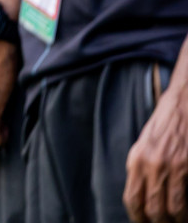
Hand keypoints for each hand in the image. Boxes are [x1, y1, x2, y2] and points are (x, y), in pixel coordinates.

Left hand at [125, 75, 187, 221]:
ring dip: (173, 222)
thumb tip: (142, 196)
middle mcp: (148, 164)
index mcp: (135, 159)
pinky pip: (183, 199)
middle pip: (149, 208)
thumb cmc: (165, 126)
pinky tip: (186, 217)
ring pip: (168, 209)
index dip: (137, 217)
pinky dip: (185, 214)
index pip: (131, 198)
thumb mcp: (145, 145)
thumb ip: (142, 168)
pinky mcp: (185, 166)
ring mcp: (168, 166)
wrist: (182, 103)